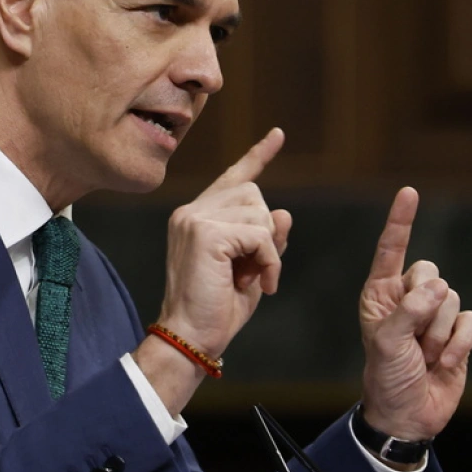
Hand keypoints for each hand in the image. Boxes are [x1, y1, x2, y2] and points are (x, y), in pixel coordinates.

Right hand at [157, 128, 292, 356]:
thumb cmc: (217, 308)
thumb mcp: (251, 268)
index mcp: (197, 216)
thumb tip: (282, 213)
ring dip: (267, 249)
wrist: (189, 337)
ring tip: (251, 278)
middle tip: (253, 271)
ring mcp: (195, 218)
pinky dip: (268, 260)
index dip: (257, 156)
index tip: (277, 135)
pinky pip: (259, 234)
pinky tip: (257, 283)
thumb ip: (265, 238)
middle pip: (254, 194)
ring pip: (258, 212)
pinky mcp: (205, 233)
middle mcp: (191, 211)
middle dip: (265, 233)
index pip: (232, 177)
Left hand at [359, 187, 471, 440]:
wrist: (409, 414)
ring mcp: (435, 314)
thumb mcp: (386, 344)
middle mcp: (407, 297)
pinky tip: (445, 362)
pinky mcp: (459, 331)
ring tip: (424, 355)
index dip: (401, 221)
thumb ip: (408, 312)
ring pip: (452, 297)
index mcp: (380, 293)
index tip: (409, 192)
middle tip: (412, 338)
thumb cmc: (387, 377)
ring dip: (440, 332)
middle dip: (425, 307)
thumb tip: (438, 288)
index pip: (392, 250)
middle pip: (430, 271)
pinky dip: (461, 343)